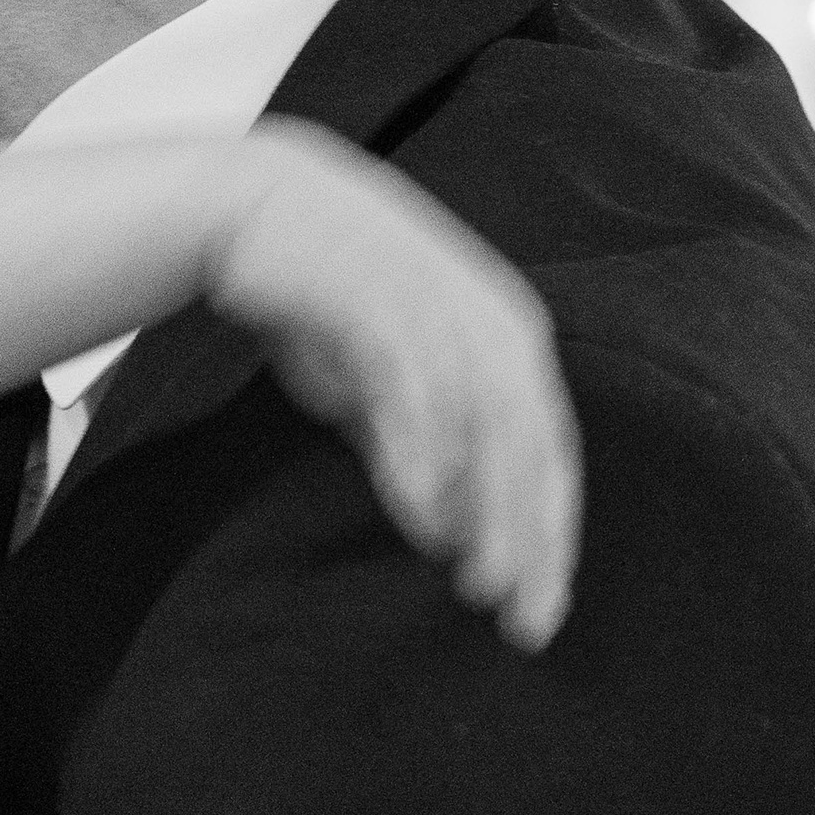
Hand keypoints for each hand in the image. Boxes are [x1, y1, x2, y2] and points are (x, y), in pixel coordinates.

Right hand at [208, 120, 579, 649]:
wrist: (262, 201)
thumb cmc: (334, 297)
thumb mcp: (392, 380)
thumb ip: (426, 444)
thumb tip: (454, 531)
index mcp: (511, 335)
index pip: (551, 451)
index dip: (551, 534)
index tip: (543, 608)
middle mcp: (492, 320)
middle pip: (530, 445)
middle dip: (530, 537)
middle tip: (520, 614)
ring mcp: (437, 305)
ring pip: (483, 422)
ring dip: (484, 508)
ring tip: (477, 580)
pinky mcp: (376, 296)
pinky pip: (413, 386)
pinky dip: (422, 452)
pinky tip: (423, 513)